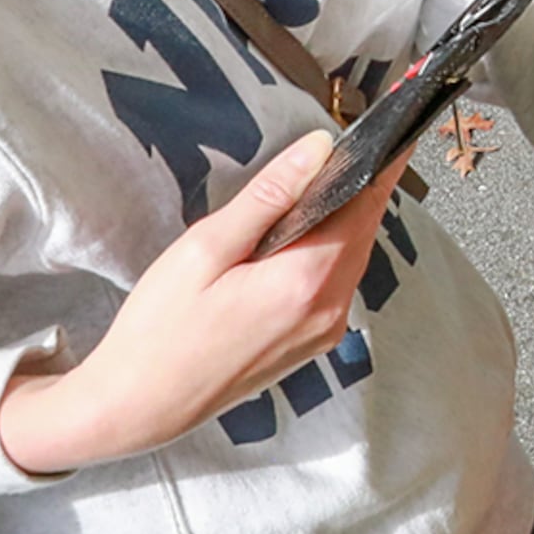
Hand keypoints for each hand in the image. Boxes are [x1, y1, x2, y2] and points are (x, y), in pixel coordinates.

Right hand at [0, 131, 406, 475]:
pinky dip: (328, 250)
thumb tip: (319, 148)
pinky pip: (335, 282)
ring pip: (351, 256)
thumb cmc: (159, 328)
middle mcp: (329, 311)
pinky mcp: (311, 343)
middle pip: (363, 230)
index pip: (366, 206)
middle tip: (348, 144)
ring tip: (319, 182)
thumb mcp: (206, 248)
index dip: (381, 162)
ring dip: (343, 219)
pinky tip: (299, 235)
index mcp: (306, 282)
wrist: (138, 406)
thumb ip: (269, 197)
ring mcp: (323, 332)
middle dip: (360, 186)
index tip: (396, 127)